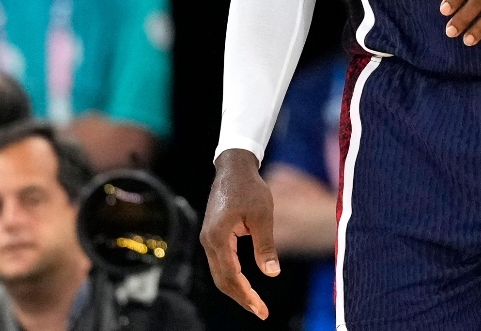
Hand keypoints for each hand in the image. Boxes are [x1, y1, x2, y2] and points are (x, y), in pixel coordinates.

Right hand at [201, 148, 276, 319]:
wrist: (234, 168)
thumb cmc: (250, 188)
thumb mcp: (263, 216)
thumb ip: (266, 246)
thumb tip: (272, 274)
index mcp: (218, 238)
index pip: (230, 277)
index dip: (246, 296)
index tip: (261, 310)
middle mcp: (208, 241)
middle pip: (222, 280)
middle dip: (241, 297)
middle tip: (260, 311)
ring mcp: (208, 239)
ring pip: (220, 273)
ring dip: (236, 289)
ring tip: (255, 303)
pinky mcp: (213, 236)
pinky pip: (221, 263)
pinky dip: (232, 276)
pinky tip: (245, 284)